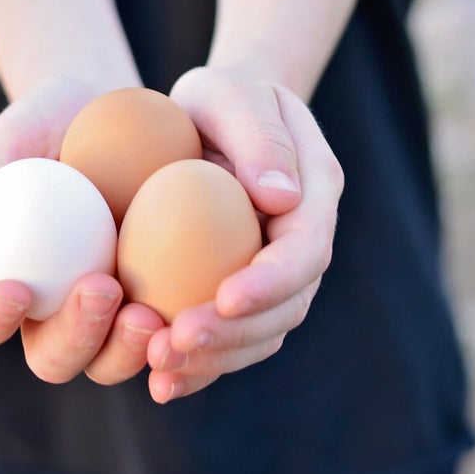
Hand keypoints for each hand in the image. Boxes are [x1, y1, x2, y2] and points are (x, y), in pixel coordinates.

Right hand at [0, 77, 163, 382]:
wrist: (112, 109)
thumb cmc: (49, 125)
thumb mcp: (14, 144)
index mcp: (4, 281)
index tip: (16, 288)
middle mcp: (54, 308)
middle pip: (52, 357)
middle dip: (74, 338)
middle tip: (101, 289)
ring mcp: (108, 309)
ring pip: (109, 360)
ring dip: (127, 350)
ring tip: (151, 315)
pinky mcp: (156, 296)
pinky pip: (166, 330)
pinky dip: (177, 333)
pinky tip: (196, 313)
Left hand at [143, 67, 343, 402]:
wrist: (215, 118)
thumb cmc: (221, 98)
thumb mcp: (232, 94)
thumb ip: (259, 138)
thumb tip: (280, 199)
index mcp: (314, 193)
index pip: (305, 248)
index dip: (272, 280)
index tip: (224, 297)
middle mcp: (303, 240)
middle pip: (288, 305)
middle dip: (236, 333)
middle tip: (176, 343)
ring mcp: (276, 270)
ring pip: (263, 332)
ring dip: (216, 359)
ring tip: (160, 369)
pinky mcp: (242, 288)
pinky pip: (233, 335)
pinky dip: (202, 363)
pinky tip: (160, 379)